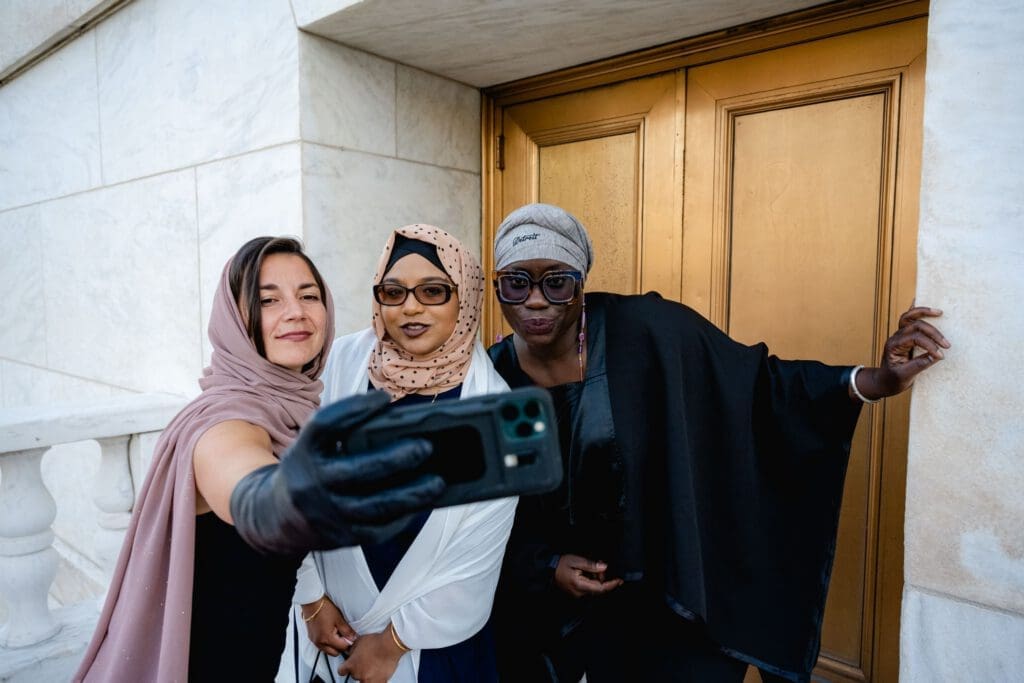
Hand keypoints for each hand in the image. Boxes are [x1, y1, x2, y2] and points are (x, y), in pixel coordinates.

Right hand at [230, 391, 445, 554]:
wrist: (273, 517)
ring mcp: (325, 514)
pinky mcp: (339, 539)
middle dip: (395, 459)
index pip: (325, 425)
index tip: (384, 398)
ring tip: (438, 481)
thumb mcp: (314, 446)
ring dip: (410, 494)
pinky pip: (377, 530)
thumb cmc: (309, 469)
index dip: (353, 409)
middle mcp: (311, 483)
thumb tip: (399, 423)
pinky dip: (402, 517)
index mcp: (303, 452)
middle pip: (356, 470)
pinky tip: (422, 504)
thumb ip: (345, 433)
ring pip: (373, 507)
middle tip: (426, 446)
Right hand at [303, 596, 356, 657]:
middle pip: (334, 653)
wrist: (312, 602)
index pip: (342, 648)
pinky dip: (327, 643)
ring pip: (327, 651)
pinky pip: (321, 646)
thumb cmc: (324, 609)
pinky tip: (330, 633)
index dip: (349, 643)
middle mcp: (319, 643)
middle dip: (341, 647)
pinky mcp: (311, 638)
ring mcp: (314, 641)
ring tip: (337, 634)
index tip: (351, 637)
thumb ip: (347, 631)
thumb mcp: (339, 619)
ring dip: (334, 646)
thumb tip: (353, 638)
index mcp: (327, 638)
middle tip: (345, 637)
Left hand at [337, 627, 404, 682]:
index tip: (347, 666)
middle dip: (358, 669)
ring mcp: (368, 679)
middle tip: (365, 662)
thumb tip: (351, 652)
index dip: (344, 667)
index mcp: (351, 664)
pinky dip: (377, 679)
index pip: (341, 671)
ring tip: (372, 668)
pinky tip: (378, 674)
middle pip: (354, 675)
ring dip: (366, 676)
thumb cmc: (376, 642)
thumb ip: (353, 650)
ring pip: (364, 681)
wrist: (389, 645)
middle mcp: (358, 674)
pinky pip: (376, 682)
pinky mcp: (380, 681)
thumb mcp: (359, 641)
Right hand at [553, 554, 623, 597]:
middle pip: (598, 588)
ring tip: (592, 567)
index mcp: (580, 585)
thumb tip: (604, 567)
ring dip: (597, 578)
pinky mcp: (577, 593)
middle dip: (602, 577)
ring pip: (594, 588)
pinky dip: (592, 581)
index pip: (600, 588)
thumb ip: (591, 565)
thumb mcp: (576, 561)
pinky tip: (588, 572)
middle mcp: (580, 593)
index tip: (619, 580)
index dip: (611, 585)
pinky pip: (589, 588)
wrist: (548, 570)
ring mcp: (578, 594)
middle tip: (599, 565)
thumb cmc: (561, 564)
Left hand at [856, 306, 950, 399]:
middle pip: (915, 326)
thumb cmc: (892, 380)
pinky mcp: (905, 336)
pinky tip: (922, 303)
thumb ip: (919, 365)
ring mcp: (900, 335)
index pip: (915, 338)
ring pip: (910, 317)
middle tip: (947, 345)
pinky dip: (917, 311)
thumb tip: (937, 356)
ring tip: (939, 312)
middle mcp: (896, 337)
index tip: (941, 356)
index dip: (929, 345)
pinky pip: (909, 319)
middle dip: (933, 333)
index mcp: (894, 346)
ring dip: (924, 313)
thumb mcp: (904, 376)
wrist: (883, 382)